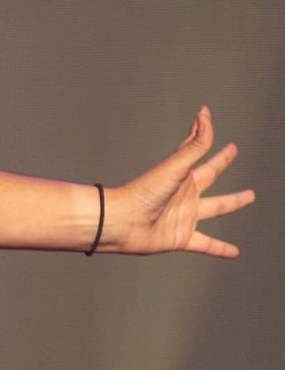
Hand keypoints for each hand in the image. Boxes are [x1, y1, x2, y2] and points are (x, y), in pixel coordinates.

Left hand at [108, 106, 255, 256]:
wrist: (121, 223)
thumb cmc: (143, 192)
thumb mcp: (175, 167)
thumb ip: (195, 146)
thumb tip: (205, 116)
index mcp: (182, 175)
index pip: (198, 150)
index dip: (205, 134)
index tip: (207, 117)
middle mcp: (185, 193)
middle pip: (210, 175)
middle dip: (221, 163)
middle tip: (232, 152)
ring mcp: (184, 216)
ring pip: (215, 208)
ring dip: (232, 203)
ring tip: (248, 198)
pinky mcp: (181, 237)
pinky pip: (207, 244)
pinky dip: (220, 248)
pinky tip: (234, 253)